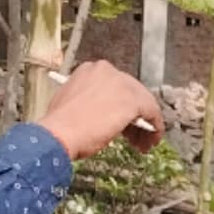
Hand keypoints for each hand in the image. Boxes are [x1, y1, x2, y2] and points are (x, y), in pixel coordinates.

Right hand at [40, 59, 163, 162]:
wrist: (58, 133)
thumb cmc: (60, 124)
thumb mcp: (72, 103)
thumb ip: (90, 100)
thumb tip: (101, 111)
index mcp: (90, 70)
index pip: (115, 85)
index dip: (120, 105)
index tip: (121, 121)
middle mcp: (107, 71)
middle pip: (131, 92)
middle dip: (134, 115)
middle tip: (133, 135)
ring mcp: (121, 84)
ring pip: (143, 102)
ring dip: (144, 124)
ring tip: (140, 143)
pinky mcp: (132, 101)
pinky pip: (152, 113)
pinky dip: (154, 128)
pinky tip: (151, 142)